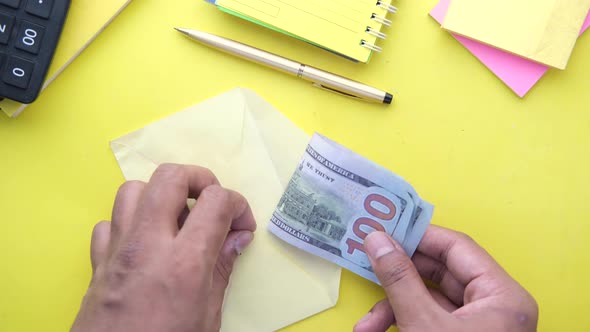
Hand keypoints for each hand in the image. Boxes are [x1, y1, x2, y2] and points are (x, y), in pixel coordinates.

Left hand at [71, 164, 255, 331]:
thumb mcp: (207, 317)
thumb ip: (222, 269)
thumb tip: (237, 237)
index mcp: (184, 262)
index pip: (216, 201)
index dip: (238, 205)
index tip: (241, 226)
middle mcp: (148, 244)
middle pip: (170, 177)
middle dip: (199, 179)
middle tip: (211, 203)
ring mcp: (117, 250)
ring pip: (133, 189)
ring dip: (160, 195)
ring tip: (177, 219)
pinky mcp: (97, 262)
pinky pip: (109, 222)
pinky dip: (130, 222)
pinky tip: (145, 243)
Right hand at [354, 226, 537, 331]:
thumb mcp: (423, 324)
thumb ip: (399, 278)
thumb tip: (377, 240)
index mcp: (501, 295)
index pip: (456, 246)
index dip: (418, 236)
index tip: (385, 229)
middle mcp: (494, 305)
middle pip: (438, 273)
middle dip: (397, 279)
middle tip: (368, 265)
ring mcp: (478, 324)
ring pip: (428, 299)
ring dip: (392, 309)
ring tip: (364, 326)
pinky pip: (428, 320)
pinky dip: (401, 323)